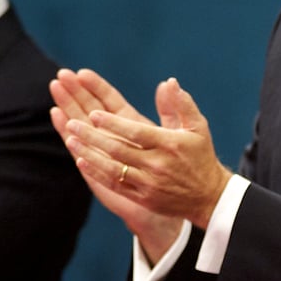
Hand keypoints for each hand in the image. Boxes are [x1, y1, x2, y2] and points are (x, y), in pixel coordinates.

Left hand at [50, 69, 231, 253]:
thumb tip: (169, 82)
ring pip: (112, 167)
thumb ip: (182, 104)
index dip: (113, 123)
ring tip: (71, 138)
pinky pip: (115, 184)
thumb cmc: (201, 156)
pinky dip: (97, 172)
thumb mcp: (198, 127)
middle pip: (118, 149)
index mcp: (170, 144)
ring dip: (89, 152)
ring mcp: (149, 183)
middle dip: (92, 135)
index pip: (136, 132)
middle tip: (72, 123)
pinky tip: (82, 160)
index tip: (94, 114)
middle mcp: (158, 164)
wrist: (209, 196)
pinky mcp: (143, 198)